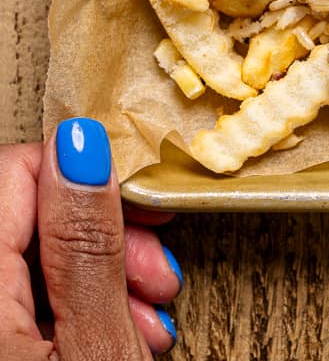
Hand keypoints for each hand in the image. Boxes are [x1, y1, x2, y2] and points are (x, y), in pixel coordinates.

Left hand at [0, 120, 180, 357]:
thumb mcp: (102, 348)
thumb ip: (86, 247)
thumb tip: (81, 150)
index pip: (16, 173)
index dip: (87, 177)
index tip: (139, 200)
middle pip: (24, 221)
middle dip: (101, 234)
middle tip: (150, 265)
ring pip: (29, 264)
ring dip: (97, 277)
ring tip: (146, 314)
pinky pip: (22, 309)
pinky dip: (73, 313)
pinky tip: (115, 334)